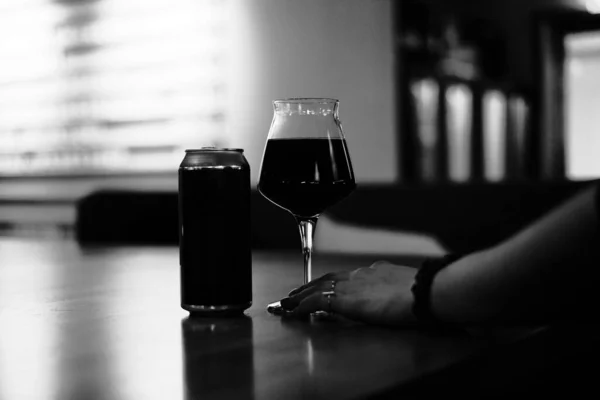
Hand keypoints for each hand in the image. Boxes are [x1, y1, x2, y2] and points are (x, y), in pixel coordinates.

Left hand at [279, 261, 418, 325]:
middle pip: (330, 278)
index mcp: (378, 272)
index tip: (326, 287)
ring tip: (289, 300)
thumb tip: (401, 298)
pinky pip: (316, 300)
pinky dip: (302, 304)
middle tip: (297, 292)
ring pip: (319, 286)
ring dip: (302, 293)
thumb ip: (399, 290)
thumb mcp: (410, 289)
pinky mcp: (346, 299)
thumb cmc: (427, 294)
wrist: (427, 291)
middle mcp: (362, 274)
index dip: (334, 282)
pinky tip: (293, 309)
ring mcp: (353, 284)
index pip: (349, 277)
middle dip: (312, 285)